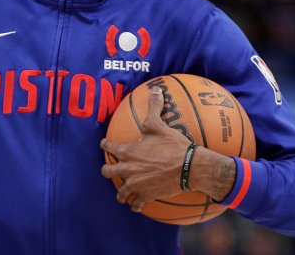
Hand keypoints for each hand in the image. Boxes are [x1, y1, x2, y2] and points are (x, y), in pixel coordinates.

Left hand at [100, 86, 194, 211]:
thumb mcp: (160, 124)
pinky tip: (136, 205)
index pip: (107, 146)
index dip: (105, 144)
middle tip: (110, 168)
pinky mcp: (145, 196)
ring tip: (123, 191)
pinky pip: (135, 204)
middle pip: (107, 171)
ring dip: (121, 191)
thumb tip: (155, 89)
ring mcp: (135, 185)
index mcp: (126, 151)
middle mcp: (126, 169)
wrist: (189, 168)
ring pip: (120, 192)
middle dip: (107, 169)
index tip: (105, 143)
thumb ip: (154, 107)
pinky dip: (135, 205)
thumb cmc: (173, 145)